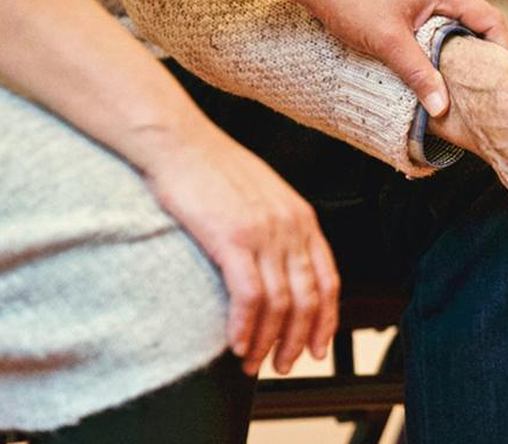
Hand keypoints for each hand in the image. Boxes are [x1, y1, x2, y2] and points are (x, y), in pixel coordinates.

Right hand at [134, 123, 340, 376]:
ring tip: (252, 362)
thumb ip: (277, 229)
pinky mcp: (233, 238)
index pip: (328, 280)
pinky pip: (249, 296)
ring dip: (267, 341)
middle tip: (282, 365)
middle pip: (308, 299)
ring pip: (280, 304)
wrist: (178, 141)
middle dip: (296, 340)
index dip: (325, 320)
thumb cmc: (211, 168)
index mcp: (302, 218)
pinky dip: (245, 327)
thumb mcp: (261, 196)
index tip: (316, 348)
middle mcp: (291, 227)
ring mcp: (264, 232)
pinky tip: (236, 344)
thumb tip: (278, 267)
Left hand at [299, 0, 507, 116]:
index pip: (490, 19)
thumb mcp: (388, 43)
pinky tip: (433, 61)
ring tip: (462, 79)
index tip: (505, 79)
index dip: (502, 49)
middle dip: (483, 52)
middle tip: (486, 85)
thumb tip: (442, 108)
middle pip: (477, 20)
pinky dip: (441, 39)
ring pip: (456, 20)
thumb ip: (419, 74)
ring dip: (460, 47)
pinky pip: (438, 18)